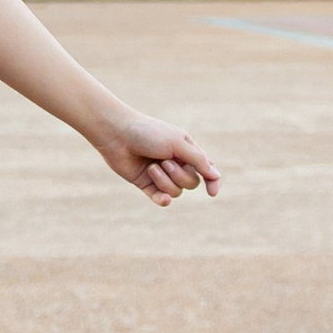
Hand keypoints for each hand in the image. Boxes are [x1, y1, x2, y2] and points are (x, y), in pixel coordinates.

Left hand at [99, 112, 218, 204]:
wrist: (117, 135)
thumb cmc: (148, 133)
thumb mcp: (177, 143)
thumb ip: (197, 160)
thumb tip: (215, 175)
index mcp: (186, 149)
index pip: (206, 169)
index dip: (212, 182)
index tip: (212, 192)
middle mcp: (176, 163)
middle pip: (191, 183)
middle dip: (179, 175)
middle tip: (163, 161)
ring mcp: (161, 175)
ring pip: (176, 191)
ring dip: (165, 181)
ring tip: (151, 167)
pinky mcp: (146, 184)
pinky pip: (161, 198)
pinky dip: (163, 199)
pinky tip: (163, 198)